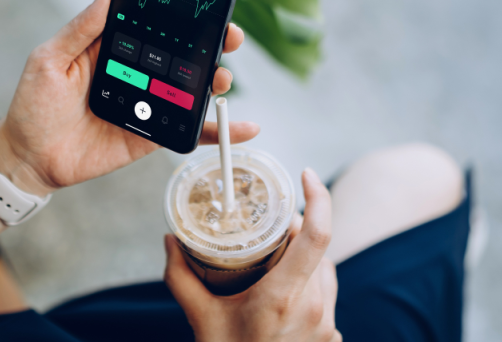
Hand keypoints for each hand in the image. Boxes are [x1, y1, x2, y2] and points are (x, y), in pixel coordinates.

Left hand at [0, 0, 259, 195]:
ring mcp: (148, 103)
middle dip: (213, 43)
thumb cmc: (33, 105)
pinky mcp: (152, 134)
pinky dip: (219, 131)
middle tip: (230, 38)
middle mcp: (137, 72)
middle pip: (184, 53)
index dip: (182, 14)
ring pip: (192, 89)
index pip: (156, 25)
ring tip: (223, 79)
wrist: (28, 158)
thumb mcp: (50, 59)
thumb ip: (81, 30)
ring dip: (216, 81)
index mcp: (114, 47)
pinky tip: (245, 128)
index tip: (206, 4)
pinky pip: (190, 130)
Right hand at [164, 169, 341, 341]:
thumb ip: (181, 275)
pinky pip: (325, 295)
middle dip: (296, 228)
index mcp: (283, 298)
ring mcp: (326, 326)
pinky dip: (308, 282)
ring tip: (274, 255)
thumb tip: (171, 239)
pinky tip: (282, 290)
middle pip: (318, 247)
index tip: (303, 175)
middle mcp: (313, 308)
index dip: (317, 197)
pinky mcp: (330, 337)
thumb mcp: (198, 318)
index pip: (316, 235)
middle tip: (269, 224)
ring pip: (326, 270)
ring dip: (305, 255)